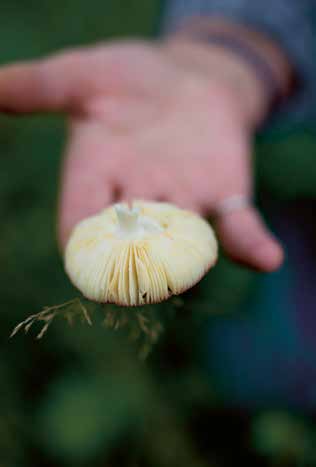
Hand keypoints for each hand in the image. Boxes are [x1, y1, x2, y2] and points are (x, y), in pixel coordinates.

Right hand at [0, 40, 282, 270]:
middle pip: (130, 242)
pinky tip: (266, 259)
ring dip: (183, 260)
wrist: (187, 77)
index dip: (79, 239)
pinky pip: (238, 225)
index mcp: (96, 175)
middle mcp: (137, 198)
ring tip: (184, 274)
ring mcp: (184, 202)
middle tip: (129, 286)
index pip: (80, 218)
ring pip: (182, 242)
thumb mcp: (83, 75)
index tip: (80, 259)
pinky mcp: (224, 195)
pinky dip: (250, 244)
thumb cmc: (128, 80)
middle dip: (130, 262)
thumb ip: (41, 86)